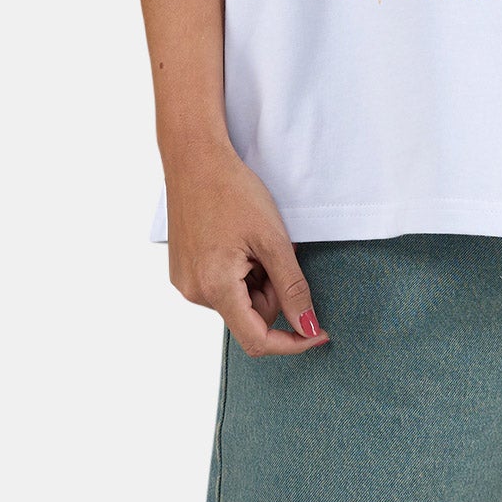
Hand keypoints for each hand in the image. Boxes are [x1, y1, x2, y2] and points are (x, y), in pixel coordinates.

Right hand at [163, 144, 327, 357]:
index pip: (257, 340)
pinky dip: (239, 272)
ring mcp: (185, 282)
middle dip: (272, 292)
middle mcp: (194, 292)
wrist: (194, 159)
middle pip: (251, 317)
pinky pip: (222, 287)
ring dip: (256, 280)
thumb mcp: (274, 240)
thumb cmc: (233, 191)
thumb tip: (308, 328)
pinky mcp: (183, 271)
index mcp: (215, 287)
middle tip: (274, 252)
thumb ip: (292, 289)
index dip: (293, 343)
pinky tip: (237, 241)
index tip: (319, 333)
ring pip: (239, 302)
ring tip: (252, 241)